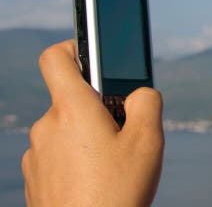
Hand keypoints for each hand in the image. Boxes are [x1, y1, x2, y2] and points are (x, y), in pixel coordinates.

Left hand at [21, 40, 164, 206]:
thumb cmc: (117, 192)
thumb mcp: (149, 140)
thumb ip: (147, 101)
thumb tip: (139, 92)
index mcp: (72, 109)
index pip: (57, 57)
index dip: (75, 47)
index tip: (96, 56)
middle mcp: (46, 127)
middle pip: (72, 99)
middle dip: (100, 108)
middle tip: (125, 133)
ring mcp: (36, 155)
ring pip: (66, 130)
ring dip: (89, 137)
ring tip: (114, 164)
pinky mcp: (34, 180)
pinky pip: (57, 156)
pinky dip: (77, 160)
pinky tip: (98, 181)